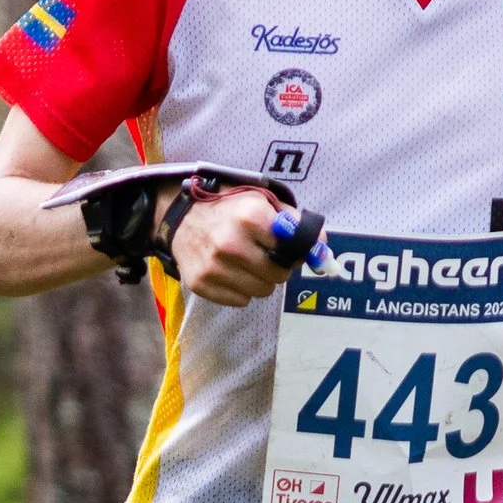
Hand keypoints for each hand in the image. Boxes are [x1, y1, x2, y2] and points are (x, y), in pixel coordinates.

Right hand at [165, 184, 290, 305]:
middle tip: (264, 255)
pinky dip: (240, 290)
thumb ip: (296, 223)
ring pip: (262, 291)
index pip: (293, 250)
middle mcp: (231, 243)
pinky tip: (230, 271)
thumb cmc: (228, 208)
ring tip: (246, 262)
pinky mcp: (201, 284)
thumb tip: (321, 250)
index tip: (283, 245)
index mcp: (250, 217)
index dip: (292, 249)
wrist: (181, 216)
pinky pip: (240, 301)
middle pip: (279, 275)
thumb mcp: (263, 202)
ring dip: (260, 280)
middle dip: (277, 267)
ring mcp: (214, 266)